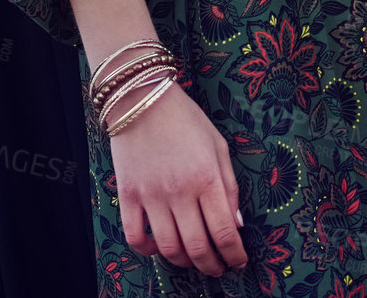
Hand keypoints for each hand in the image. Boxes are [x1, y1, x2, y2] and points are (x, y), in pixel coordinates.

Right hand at [109, 81, 246, 275]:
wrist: (142, 98)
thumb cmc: (186, 119)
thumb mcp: (218, 145)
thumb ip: (230, 185)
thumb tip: (237, 224)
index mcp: (206, 177)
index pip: (224, 231)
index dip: (234, 254)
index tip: (238, 261)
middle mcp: (179, 191)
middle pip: (197, 247)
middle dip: (211, 265)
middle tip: (218, 269)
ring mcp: (151, 195)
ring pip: (168, 248)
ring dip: (184, 261)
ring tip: (193, 260)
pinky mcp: (127, 195)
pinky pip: (135, 237)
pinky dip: (148, 251)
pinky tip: (159, 247)